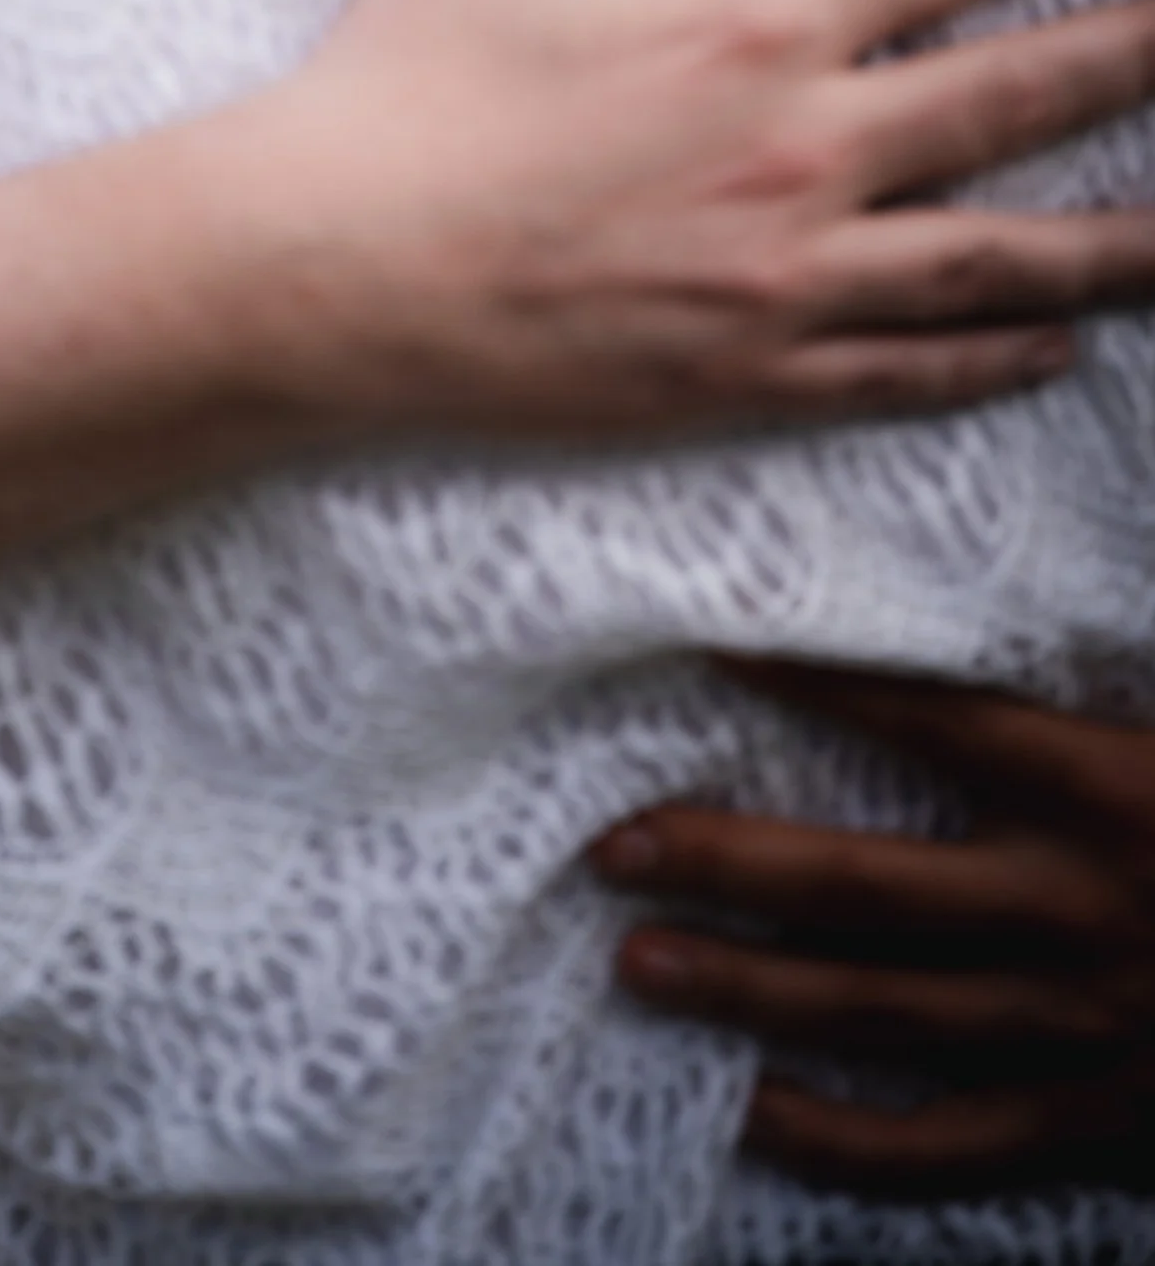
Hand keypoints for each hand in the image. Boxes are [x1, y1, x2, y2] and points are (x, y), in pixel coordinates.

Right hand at [253, 0, 1154, 442]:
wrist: (330, 263)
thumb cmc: (415, 75)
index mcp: (759, 16)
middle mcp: (806, 148)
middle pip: (1032, 92)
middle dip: (1150, 49)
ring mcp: (791, 274)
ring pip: (1009, 256)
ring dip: (1124, 238)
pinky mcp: (755, 372)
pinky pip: (914, 367)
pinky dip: (998, 356)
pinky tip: (1053, 345)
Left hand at [596, 661, 1154, 1194]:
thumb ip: (1116, 678)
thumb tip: (1043, 575)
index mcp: (1117, 797)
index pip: (939, 720)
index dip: (823, 679)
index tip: (714, 643)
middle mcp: (1082, 916)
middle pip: (871, 886)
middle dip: (732, 860)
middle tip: (617, 843)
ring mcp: (1084, 1036)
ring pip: (885, 1016)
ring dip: (754, 990)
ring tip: (642, 961)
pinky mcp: (1098, 1130)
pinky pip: (954, 1146)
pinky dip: (848, 1142)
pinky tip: (758, 1115)